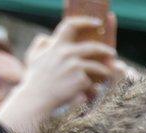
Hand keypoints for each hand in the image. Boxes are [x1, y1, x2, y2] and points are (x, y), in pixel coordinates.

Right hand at [0, 17, 114, 132]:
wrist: (37, 97)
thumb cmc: (35, 78)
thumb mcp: (33, 57)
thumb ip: (40, 45)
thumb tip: (47, 37)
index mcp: (56, 45)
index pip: (71, 25)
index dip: (85, 22)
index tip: (97, 23)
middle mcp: (66, 53)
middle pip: (93, 47)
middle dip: (105, 50)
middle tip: (112, 53)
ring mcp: (74, 66)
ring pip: (96, 67)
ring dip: (105, 71)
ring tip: (108, 74)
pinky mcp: (80, 79)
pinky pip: (91, 82)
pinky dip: (93, 87)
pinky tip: (93, 91)